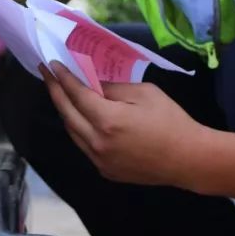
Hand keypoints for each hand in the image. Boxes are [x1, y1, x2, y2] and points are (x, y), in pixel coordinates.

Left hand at [41, 62, 199, 186]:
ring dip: (65, 112)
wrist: (188, 159)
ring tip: (61, 93)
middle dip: (55, 92)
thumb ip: (113, 88)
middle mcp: (97, 142)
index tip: (52, 64)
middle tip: (47, 75)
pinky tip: (81, 118)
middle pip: (67, 114)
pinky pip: (84, 146)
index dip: (63, 78)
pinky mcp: (105, 171)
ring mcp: (100, 160)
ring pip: (72, 132)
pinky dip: (79, 129)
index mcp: (107, 120)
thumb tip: (92, 84)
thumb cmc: (170, 121)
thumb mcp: (144, 93)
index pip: (76, 95)